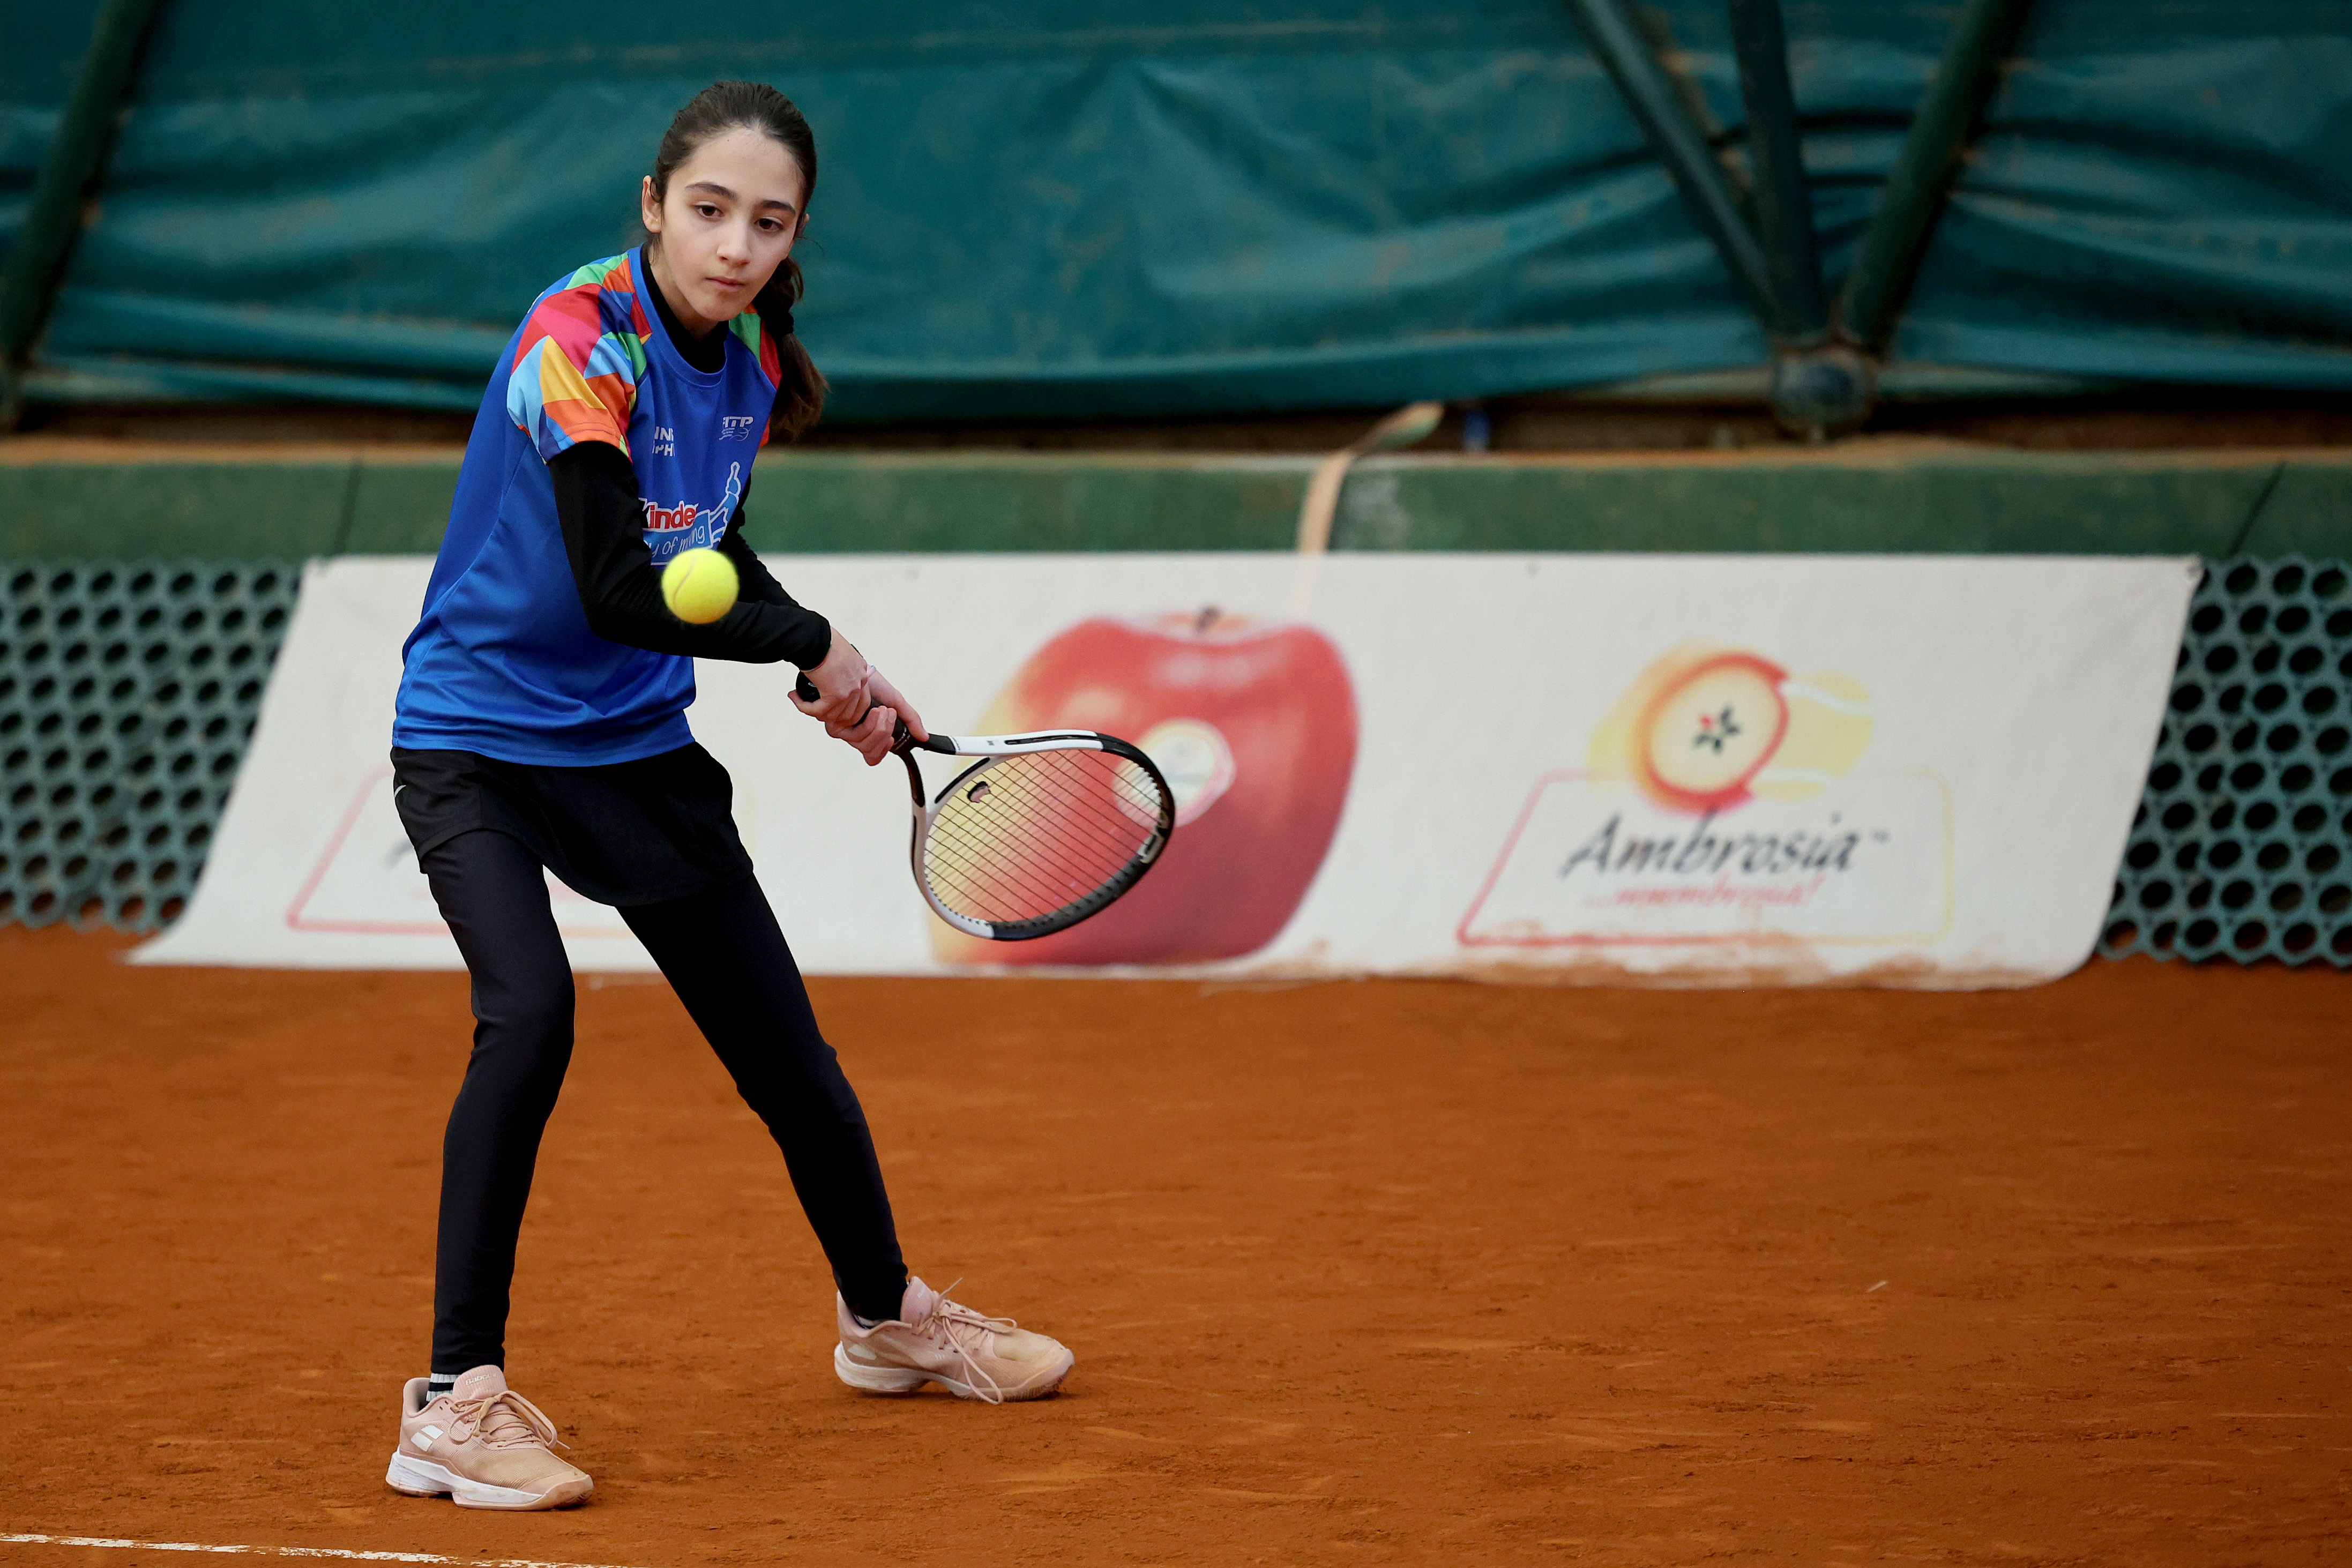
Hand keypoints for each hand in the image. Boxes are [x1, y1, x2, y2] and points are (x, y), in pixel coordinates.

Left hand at [789, 637, 928, 766]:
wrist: (856, 668)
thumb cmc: (871, 681)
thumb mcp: (896, 700)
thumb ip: (910, 719)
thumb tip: (923, 736)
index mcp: (866, 731)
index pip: (872, 755)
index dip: (883, 750)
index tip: (891, 738)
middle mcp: (853, 733)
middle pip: (869, 750)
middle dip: (884, 731)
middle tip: (888, 714)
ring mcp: (843, 729)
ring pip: (863, 744)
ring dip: (877, 726)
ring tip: (881, 709)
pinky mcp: (834, 723)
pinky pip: (854, 735)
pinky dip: (868, 722)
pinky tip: (872, 709)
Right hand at [791, 629, 871, 726]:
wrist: (814, 637)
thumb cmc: (821, 639)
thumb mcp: (837, 652)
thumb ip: (837, 667)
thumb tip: (826, 676)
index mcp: (861, 671)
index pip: (860, 700)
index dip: (843, 707)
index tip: (828, 706)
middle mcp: (859, 682)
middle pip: (850, 712)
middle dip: (830, 714)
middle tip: (814, 709)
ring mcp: (850, 690)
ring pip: (833, 715)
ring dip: (814, 711)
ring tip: (801, 701)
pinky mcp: (836, 695)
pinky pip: (819, 711)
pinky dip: (805, 708)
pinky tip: (796, 698)